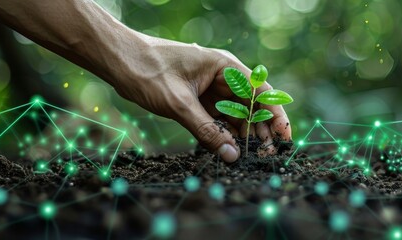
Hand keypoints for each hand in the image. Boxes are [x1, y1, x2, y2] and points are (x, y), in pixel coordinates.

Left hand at [109, 36, 291, 161]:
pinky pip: (217, 117)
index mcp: (224, 67)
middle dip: (260, 129)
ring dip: (242, 133)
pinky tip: (227, 148)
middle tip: (266, 155)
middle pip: (250, 105)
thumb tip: (232, 155)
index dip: (275, 114)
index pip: (260, 91)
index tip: (284, 136)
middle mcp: (221, 76)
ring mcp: (209, 87)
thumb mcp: (179, 105)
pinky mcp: (197, 98)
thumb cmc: (147, 71)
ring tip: (251, 156)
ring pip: (234, 113)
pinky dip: (223, 132)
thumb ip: (207, 131)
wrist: (117, 60)